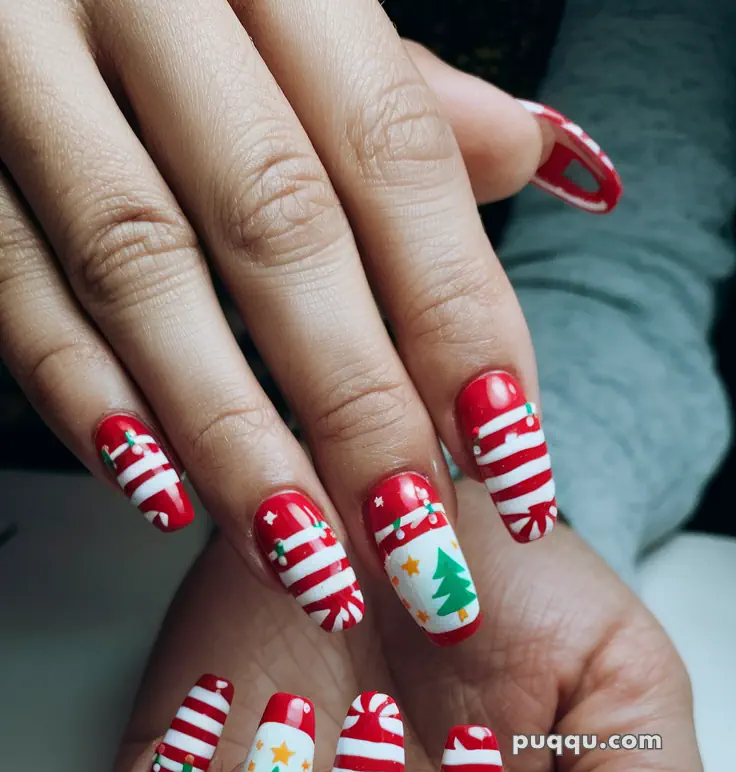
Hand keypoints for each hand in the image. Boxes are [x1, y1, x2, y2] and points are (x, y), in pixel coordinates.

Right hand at [0, 0, 617, 645]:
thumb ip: (394, 87)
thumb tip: (528, 151)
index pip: (392, 152)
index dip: (457, 315)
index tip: (508, 455)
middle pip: (279, 226)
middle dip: (358, 411)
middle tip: (417, 550)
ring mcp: (25, 63)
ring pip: (142, 270)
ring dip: (233, 436)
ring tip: (308, 558)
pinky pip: (12, 281)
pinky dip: (86, 396)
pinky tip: (160, 491)